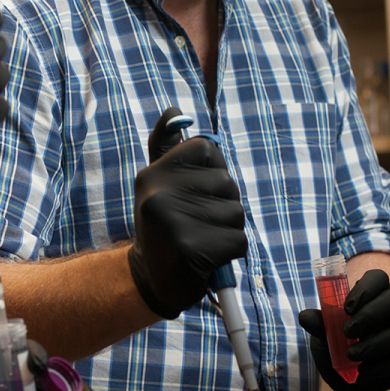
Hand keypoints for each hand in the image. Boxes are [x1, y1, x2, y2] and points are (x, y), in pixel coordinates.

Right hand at [126, 107, 247, 318]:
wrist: (151, 281)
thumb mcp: (160, 186)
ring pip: (236, 212)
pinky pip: (238, 241)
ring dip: (228, 230)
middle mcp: (159, 193)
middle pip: (226, 182)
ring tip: (202, 240)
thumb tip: (174, 109)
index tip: (196, 193)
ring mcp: (173, 221)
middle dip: (223, 205)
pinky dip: (230, 253)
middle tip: (198, 223)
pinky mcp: (191, 249)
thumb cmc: (165, 228)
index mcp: (153, 174)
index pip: (207, 148)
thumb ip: (168, 148)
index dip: (212, 171)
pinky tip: (207, 258)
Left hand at [297, 268, 389, 390]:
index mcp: (374, 294)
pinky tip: (361, 369)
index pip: (379, 277)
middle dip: (371, 315)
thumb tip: (305, 317)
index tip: (346, 307)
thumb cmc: (336, 341)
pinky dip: (378, 366)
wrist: (345, 374)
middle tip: (347, 331)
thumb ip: (318, 323)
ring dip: (375, 344)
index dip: (367, 287)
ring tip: (351, 354)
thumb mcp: (324, 331)